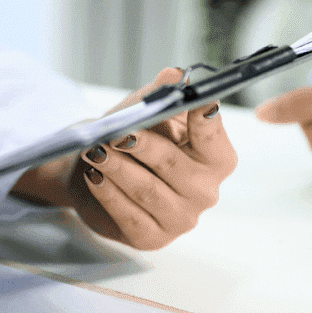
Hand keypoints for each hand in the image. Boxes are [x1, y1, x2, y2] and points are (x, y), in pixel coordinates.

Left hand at [68, 68, 238, 249]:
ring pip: (146, 189)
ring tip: (95, 151)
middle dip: (141, 145)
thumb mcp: (144, 110)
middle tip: (116, 133)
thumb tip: (177, 74)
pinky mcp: (152, 238)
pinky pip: (129, 214)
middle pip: (172, 164)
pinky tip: (95, 176)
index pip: (213, 136)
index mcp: (216, 158)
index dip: (204, 118)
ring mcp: (181, 219)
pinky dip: (109, 192)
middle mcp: (206, 191)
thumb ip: (161, 93)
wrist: (98, 169)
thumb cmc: (130, 139)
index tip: (195, 100)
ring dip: (117, 168)